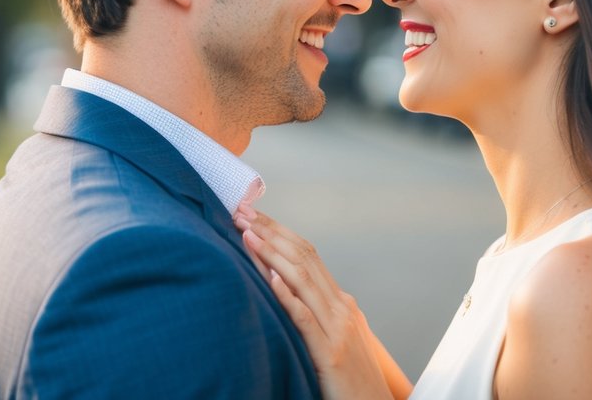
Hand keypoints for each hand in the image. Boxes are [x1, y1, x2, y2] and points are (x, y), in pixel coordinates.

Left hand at [234, 203, 394, 399]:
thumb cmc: (350, 381)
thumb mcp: (334, 339)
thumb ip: (316, 314)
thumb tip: (283, 289)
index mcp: (340, 303)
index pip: (308, 254)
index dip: (280, 231)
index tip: (254, 214)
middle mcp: (341, 308)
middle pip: (303, 258)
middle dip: (271, 232)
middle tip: (241, 210)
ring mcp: (337, 329)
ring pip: (303, 280)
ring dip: (271, 253)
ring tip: (246, 234)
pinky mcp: (330, 354)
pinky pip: (306, 319)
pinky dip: (288, 296)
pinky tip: (270, 279)